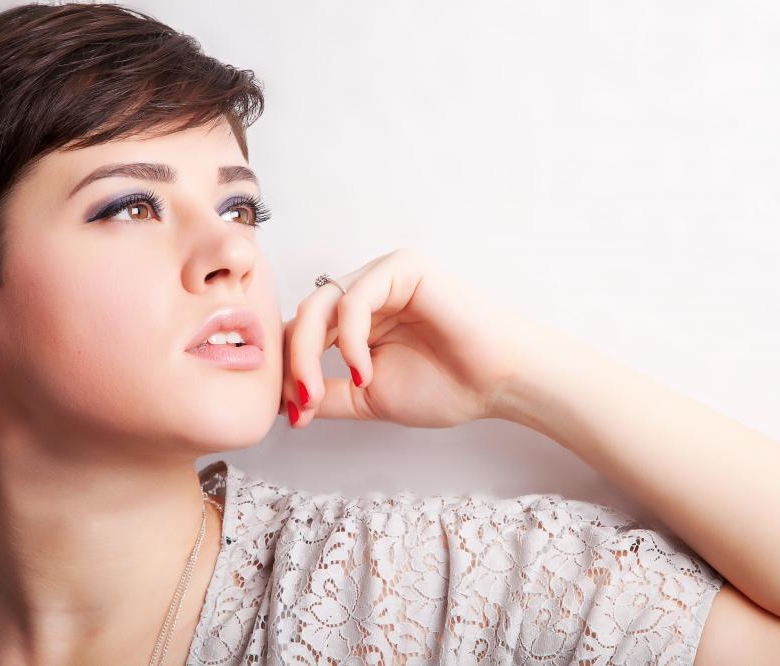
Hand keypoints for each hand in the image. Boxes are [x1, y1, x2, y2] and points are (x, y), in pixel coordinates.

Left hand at [280, 247, 535, 427]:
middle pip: (303, 318)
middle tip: (302, 404)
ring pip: (319, 305)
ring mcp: (380, 276)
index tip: (294, 415)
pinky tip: (364, 371)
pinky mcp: (400, 268)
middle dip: (293, 364)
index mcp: (355, 319)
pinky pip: (353, 299)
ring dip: (309, 353)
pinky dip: (349, 340)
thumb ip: (326, 394)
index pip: (302, 333)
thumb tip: (280, 403)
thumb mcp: (368, 398)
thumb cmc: (447, 386)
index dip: (289, 371)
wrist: (499, 383)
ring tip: (321, 392)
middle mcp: (363, 292)